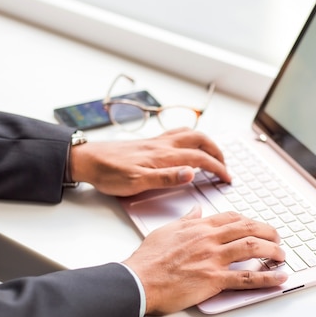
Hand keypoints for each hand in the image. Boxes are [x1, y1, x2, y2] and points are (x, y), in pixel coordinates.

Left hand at [68, 128, 230, 196]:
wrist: (87, 160)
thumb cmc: (109, 173)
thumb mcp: (137, 182)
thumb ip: (165, 178)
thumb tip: (191, 173)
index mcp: (163, 156)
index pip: (200, 159)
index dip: (218, 168)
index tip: (228, 178)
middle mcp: (163, 144)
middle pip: (200, 140)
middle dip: (218, 152)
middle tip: (226, 166)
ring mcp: (157, 141)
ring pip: (190, 133)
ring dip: (207, 142)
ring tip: (213, 154)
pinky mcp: (150, 141)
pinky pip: (178, 133)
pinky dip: (191, 137)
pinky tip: (188, 144)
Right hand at [122, 206, 287, 314]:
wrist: (138, 280)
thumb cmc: (148, 259)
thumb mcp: (166, 230)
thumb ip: (186, 220)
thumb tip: (196, 211)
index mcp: (199, 226)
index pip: (232, 217)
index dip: (249, 221)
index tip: (257, 226)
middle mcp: (210, 239)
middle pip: (248, 228)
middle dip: (268, 231)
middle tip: (277, 237)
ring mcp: (213, 259)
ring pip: (252, 247)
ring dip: (272, 250)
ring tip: (282, 255)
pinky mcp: (214, 280)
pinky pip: (247, 278)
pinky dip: (267, 277)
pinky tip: (279, 278)